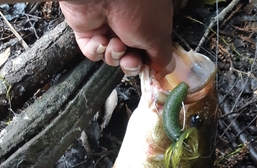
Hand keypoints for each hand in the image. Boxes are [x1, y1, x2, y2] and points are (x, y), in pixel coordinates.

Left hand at [59, 0, 174, 75]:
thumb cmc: (134, 6)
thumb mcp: (158, 36)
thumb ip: (163, 57)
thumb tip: (167, 69)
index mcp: (150, 20)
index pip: (152, 49)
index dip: (150, 63)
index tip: (149, 72)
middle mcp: (130, 23)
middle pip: (132, 57)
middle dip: (131, 63)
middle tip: (130, 60)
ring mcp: (108, 26)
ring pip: (113, 57)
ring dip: (114, 55)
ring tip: (114, 44)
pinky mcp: (89, 30)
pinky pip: (94, 52)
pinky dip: (97, 50)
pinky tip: (100, 40)